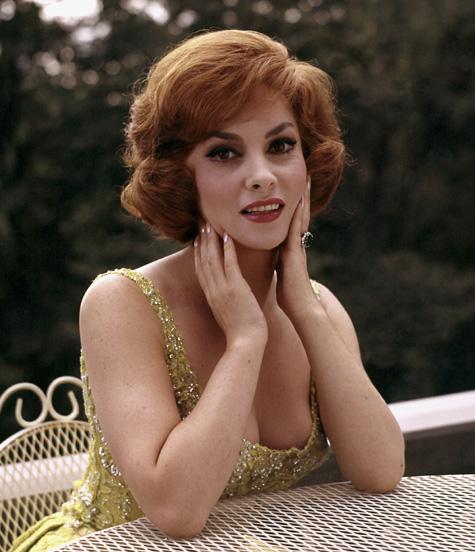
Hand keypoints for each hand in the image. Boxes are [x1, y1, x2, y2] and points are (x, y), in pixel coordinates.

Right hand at [194, 223, 267, 345]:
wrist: (246, 342)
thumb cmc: (241, 331)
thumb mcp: (227, 313)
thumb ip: (225, 301)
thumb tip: (228, 294)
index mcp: (211, 296)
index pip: (201, 270)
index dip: (197, 253)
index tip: (196, 239)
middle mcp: (213, 290)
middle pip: (203, 261)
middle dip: (201, 241)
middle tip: (200, 224)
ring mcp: (223, 289)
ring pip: (213, 260)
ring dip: (211, 240)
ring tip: (210, 224)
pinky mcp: (235, 288)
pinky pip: (230, 264)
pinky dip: (228, 249)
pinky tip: (227, 236)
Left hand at [276, 180, 317, 322]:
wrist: (300, 307)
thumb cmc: (289, 293)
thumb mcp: (282, 271)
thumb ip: (281, 261)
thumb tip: (277, 257)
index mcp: (290, 248)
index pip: (292, 222)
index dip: (295, 205)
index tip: (294, 189)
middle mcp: (296, 244)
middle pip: (300, 214)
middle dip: (303, 196)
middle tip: (306, 175)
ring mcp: (297, 247)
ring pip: (301, 217)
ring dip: (304, 199)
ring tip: (306, 179)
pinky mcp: (295, 253)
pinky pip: (296, 229)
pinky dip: (298, 215)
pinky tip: (298, 202)